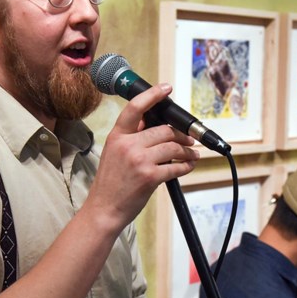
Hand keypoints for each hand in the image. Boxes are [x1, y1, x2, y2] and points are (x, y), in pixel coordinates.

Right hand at [87, 83, 198, 233]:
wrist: (104, 209)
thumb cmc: (110, 183)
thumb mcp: (113, 153)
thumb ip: (130, 136)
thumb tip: (146, 119)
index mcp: (117, 136)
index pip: (135, 108)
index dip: (153, 95)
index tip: (166, 88)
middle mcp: (128, 145)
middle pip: (164, 130)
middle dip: (181, 135)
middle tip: (190, 140)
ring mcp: (139, 160)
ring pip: (173, 147)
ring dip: (188, 151)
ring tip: (192, 155)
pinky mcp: (150, 176)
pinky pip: (176, 166)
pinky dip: (186, 166)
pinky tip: (188, 166)